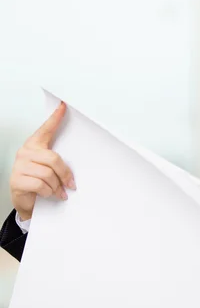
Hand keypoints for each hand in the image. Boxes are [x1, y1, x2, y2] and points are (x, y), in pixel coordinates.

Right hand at [9, 102, 75, 221]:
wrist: (26, 201)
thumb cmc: (40, 181)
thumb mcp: (50, 168)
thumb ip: (58, 161)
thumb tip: (75, 164)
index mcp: (35, 145)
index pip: (46, 129)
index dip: (55, 118)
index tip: (63, 107)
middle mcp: (25, 152)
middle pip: (53, 159)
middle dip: (64, 174)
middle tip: (70, 184)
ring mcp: (19, 166)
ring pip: (48, 174)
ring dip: (56, 186)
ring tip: (57, 191)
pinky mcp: (17, 180)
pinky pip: (41, 185)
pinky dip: (49, 192)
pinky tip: (49, 194)